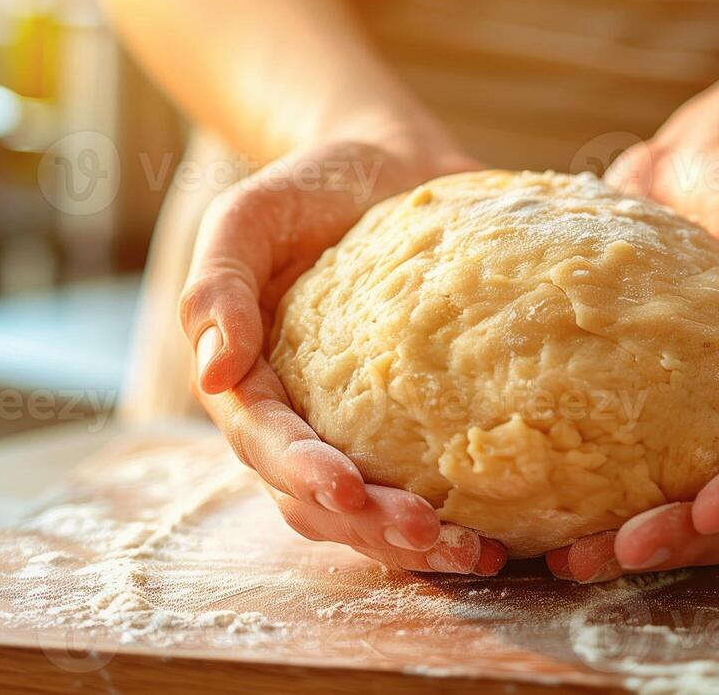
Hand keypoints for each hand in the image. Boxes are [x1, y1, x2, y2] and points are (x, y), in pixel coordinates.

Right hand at [182, 136, 507, 574]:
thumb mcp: (248, 216)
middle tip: (428, 534)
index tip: (345, 487)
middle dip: (369, 527)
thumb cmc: (308, 189)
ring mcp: (357, 434)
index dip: (301, 472)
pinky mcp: (416, 430)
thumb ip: (218, 285)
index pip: (267, 445)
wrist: (386, 163)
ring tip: (473, 555)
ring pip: (371, 515)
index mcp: (249, 385)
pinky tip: (508, 540)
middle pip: (320, 501)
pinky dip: (460, 522)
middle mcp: (299, 424)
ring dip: (414, 545)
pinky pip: (428, 489)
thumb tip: (211, 374)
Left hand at [547, 135, 718, 582]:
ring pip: (701, 518)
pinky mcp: (671, 431)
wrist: (706, 168)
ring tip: (576, 562)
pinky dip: (608, 515)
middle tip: (621, 552)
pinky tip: (555, 534)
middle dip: (691, 539)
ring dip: (647, 547)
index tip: (711, 506)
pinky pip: (648, 486)